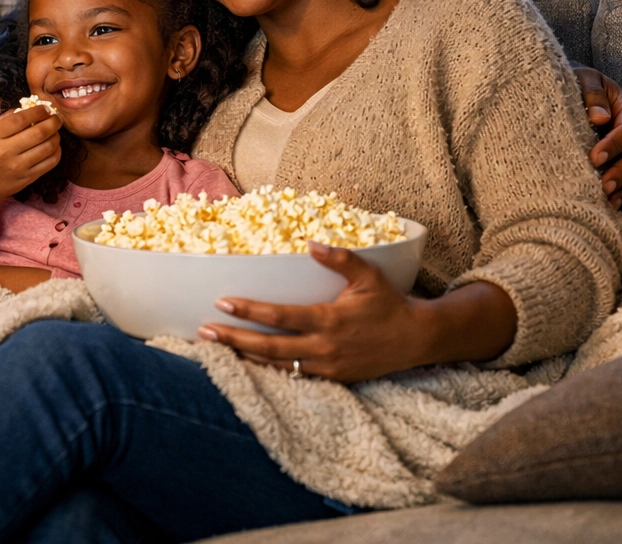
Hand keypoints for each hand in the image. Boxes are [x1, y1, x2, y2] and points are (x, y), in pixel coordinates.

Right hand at [0, 105, 61, 222]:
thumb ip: (8, 118)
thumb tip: (32, 108)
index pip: (21, 119)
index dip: (38, 111)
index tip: (46, 108)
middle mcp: (6, 151)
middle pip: (39, 132)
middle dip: (53, 122)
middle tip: (56, 118)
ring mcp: (18, 167)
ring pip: (48, 147)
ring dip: (56, 136)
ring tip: (54, 131)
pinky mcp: (27, 178)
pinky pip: (50, 162)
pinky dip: (57, 151)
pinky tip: (53, 146)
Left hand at [195, 243, 516, 382]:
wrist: (417, 339)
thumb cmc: (389, 303)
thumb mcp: (368, 275)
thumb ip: (340, 259)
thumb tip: (311, 243)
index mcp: (329, 319)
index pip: (281, 317)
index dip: (249, 311)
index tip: (222, 303)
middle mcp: (324, 347)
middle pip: (270, 347)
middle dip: (234, 339)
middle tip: (204, 331)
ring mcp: (328, 367)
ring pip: (278, 366)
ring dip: (245, 356)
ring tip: (216, 347)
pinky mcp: (333, 378)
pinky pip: (294, 376)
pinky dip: (269, 370)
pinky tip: (247, 361)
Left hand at [573, 65, 621, 207]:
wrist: (573, 88)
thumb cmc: (578, 82)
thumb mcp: (584, 78)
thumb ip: (592, 94)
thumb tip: (600, 117)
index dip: (613, 145)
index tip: (594, 158)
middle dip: (621, 172)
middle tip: (603, 186)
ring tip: (606, 201)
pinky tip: (609, 205)